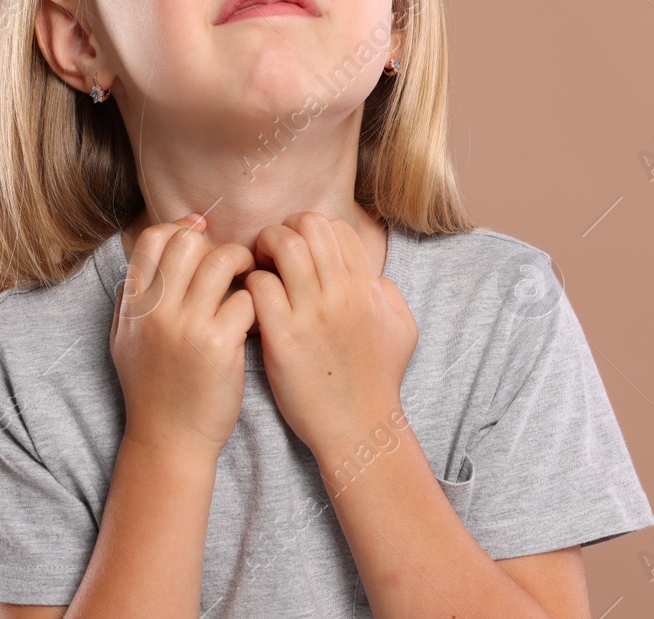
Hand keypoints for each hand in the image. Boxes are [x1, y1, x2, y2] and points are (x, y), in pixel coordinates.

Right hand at [110, 214, 257, 461]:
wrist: (169, 439)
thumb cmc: (152, 387)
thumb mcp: (125, 339)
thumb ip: (134, 296)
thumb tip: (157, 251)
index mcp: (133, 305)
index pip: (153, 239)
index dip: (181, 228)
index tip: (202, 235)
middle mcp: (156, 311)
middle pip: (188, 242)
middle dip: (216, 244)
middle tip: (231, 262)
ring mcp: (187, 327)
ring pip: (221, 261)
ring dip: (242, 264)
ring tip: (250, 279)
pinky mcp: (219, 345)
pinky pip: (246, 298)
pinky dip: (255, 301)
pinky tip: (253, 316)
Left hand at [244, 213, 417, 460]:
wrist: (359, 427)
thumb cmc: (378, 380)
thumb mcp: (402, 329)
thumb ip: (389, 292)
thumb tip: (370, 275)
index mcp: (366, 286)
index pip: (336, 228)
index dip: (313, 231)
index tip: (300, 250)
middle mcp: (341, 293)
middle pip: (309, 225)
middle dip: (285, 230)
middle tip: (273, 253)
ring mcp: (312, 313)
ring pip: (284, 246)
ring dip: (265, 249)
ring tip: (259, 269)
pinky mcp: (284, 337)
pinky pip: (260, 286)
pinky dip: (251, 284)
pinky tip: (253, 302)